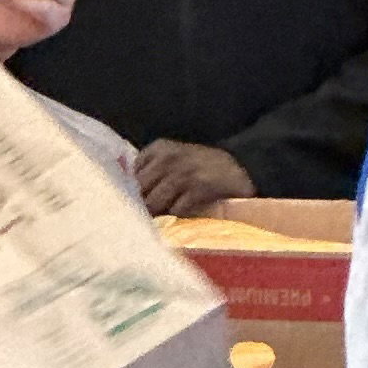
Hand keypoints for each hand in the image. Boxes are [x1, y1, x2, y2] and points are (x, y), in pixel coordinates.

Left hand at [136, 136, 254, 215]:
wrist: (240, 170)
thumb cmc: (202, 169)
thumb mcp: (173, 160)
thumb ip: (150, 171)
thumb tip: (127, 194)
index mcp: (159, 149)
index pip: (131, 173)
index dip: (132, 190)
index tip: (136, 201)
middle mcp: (169, 158)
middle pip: (140, 190)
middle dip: (143, 204)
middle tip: (150, 215)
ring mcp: (184, 172)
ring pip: (154, 202)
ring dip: (160, 213)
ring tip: (166, 218)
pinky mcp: (200, 187)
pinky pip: (176, 210)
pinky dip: (178, 216)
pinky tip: (185, 215)